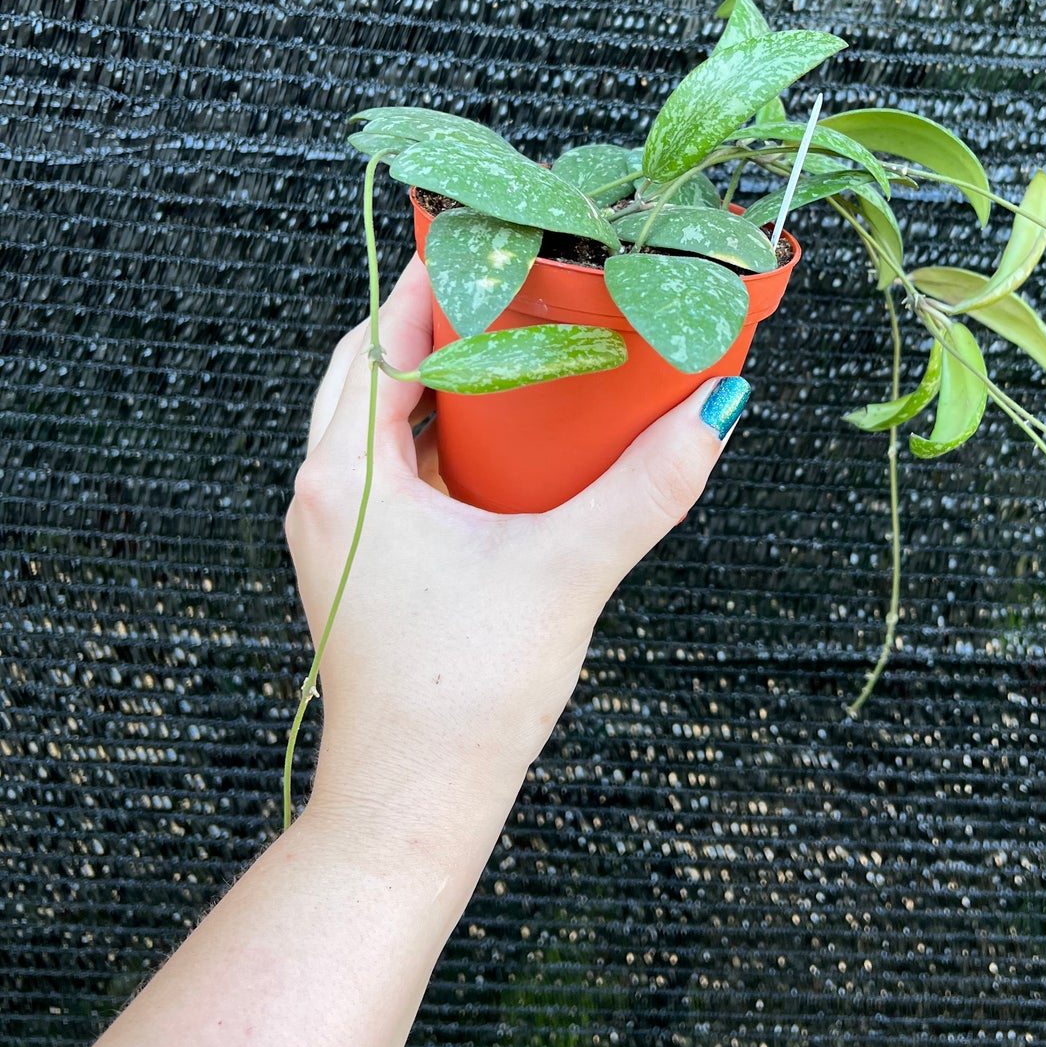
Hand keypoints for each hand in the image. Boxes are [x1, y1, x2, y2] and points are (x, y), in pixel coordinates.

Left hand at [284, 254, 745, 872]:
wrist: (411, 809)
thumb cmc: (466, 695)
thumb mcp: (569, 571)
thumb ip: (647, 488)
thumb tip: (718, 408)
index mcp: (348, 477)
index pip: (382, 337)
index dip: (437, 279)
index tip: (497, 237)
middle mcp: (324, 496)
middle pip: (372, 369)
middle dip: (437, 322)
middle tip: (516, 288)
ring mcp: (336, 537)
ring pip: (378, 422)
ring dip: (438, 381)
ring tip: (519, 351)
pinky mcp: (359, 571)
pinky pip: (390, 471)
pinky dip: (438, 438)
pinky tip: (505, 446)